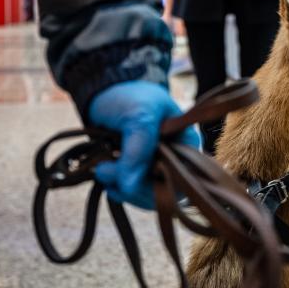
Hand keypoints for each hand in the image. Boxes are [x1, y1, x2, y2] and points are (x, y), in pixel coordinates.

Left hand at [89, 80, 201, 208]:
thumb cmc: (129, 96)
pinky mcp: (137, 172)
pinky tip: (106, 179)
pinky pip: (134, 193)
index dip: (161, 184)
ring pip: (148, 196)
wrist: (103, 92)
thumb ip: (137, 149)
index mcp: (187, 142)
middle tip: (107, 171)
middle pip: (165, 191)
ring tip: (101, 170)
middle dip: (136, 188)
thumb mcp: (138, 115)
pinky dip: (119, 189)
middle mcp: (175, 158)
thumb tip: (129, 186)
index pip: (184, 177)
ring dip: (123, 189)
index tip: (133, 177)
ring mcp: (156, 167)